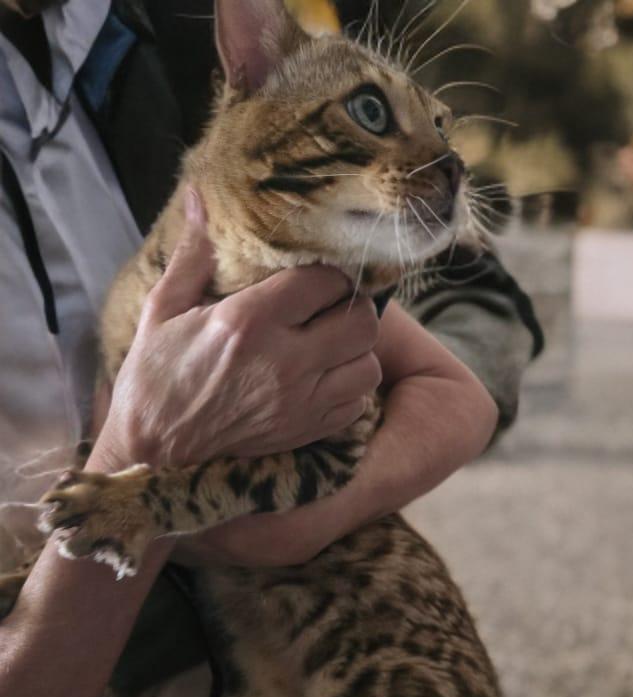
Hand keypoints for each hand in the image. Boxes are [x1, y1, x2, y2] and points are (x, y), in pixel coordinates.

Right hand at [95, 189, 381, 469]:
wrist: (154, 451)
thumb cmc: (155, 376)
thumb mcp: (164, 309)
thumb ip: (194, 255)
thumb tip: (200, 197)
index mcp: (249, 321)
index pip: (324, 280)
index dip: (326, 272)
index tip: (314, 274)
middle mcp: (284, 361)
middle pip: (360, 320)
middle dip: (349, 306)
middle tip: (328, 307)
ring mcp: (300, 401)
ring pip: (368, 363)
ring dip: (355, 350)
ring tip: (329, 343)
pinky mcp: (306, 431)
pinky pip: (357, 402)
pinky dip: (349, 388)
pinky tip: (323, 379)